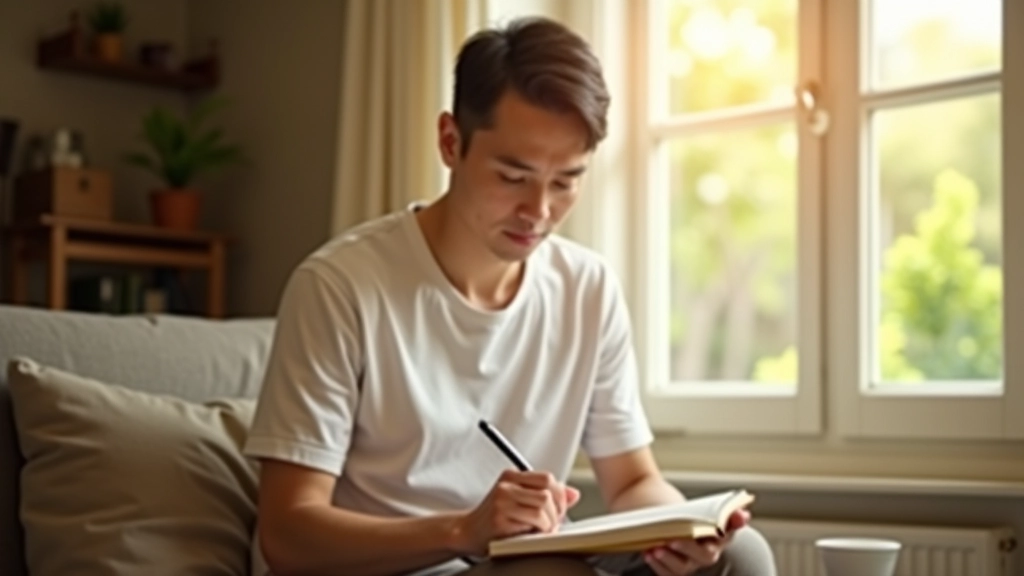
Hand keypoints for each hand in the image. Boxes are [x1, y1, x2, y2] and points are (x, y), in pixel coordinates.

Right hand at [450, 469, 580, 555]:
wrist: (467, 532)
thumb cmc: (494, 519)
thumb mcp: (520, 500)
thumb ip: (546, 495)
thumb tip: (573, 494)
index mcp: (511, 476)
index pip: (548, 478)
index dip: (560, 496)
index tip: (559, 510)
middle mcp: (506, 485)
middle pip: (548, 491)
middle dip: (558, 511)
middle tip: (553, 523)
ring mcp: (502, 500)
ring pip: (543, 505)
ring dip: (550, 522)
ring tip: (544, 530)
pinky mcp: (500, 517)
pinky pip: (534, 520)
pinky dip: (541, 529)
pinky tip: (534, 534)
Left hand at [642, 509, 750, 575]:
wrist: (662, 520)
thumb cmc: (681, 514)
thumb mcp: (694, 509)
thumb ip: (712, 510)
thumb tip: (741, 515)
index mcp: (719, 532)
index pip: (731, 527)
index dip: (735, 522)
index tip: (740, 516)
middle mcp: (710, 552)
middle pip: (705, 555)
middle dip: (689, 548)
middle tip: (672, 540)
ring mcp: (692, 564)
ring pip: (684, 568)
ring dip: (669, 559)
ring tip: (655, 548)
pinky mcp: (675, 571)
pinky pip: (669, 575)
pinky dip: (658, 565)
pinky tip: (648, 554)